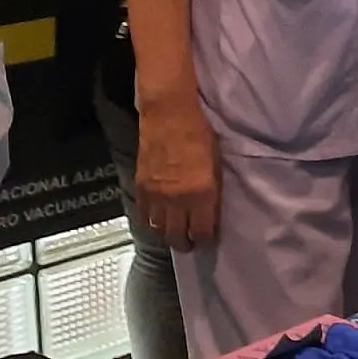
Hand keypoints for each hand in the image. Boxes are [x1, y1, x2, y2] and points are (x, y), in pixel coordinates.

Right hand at [136, 99, 221, 249]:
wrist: (169, 114)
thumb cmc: (199, 132)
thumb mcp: (216, 163)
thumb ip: (213, 189)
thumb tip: (212, 209)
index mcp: (201, 193)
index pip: (202, 231)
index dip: (206, 240)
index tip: (209, 241)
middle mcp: (177, 199)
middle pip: (178, 236)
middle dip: (186, 244)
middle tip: (191, 244)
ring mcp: (156, 195)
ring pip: (159, 230)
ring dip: (168, 236)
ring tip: (174, 236)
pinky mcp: (141, 187)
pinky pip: (144, 215)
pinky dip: (151, 222)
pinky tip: (157, 222)